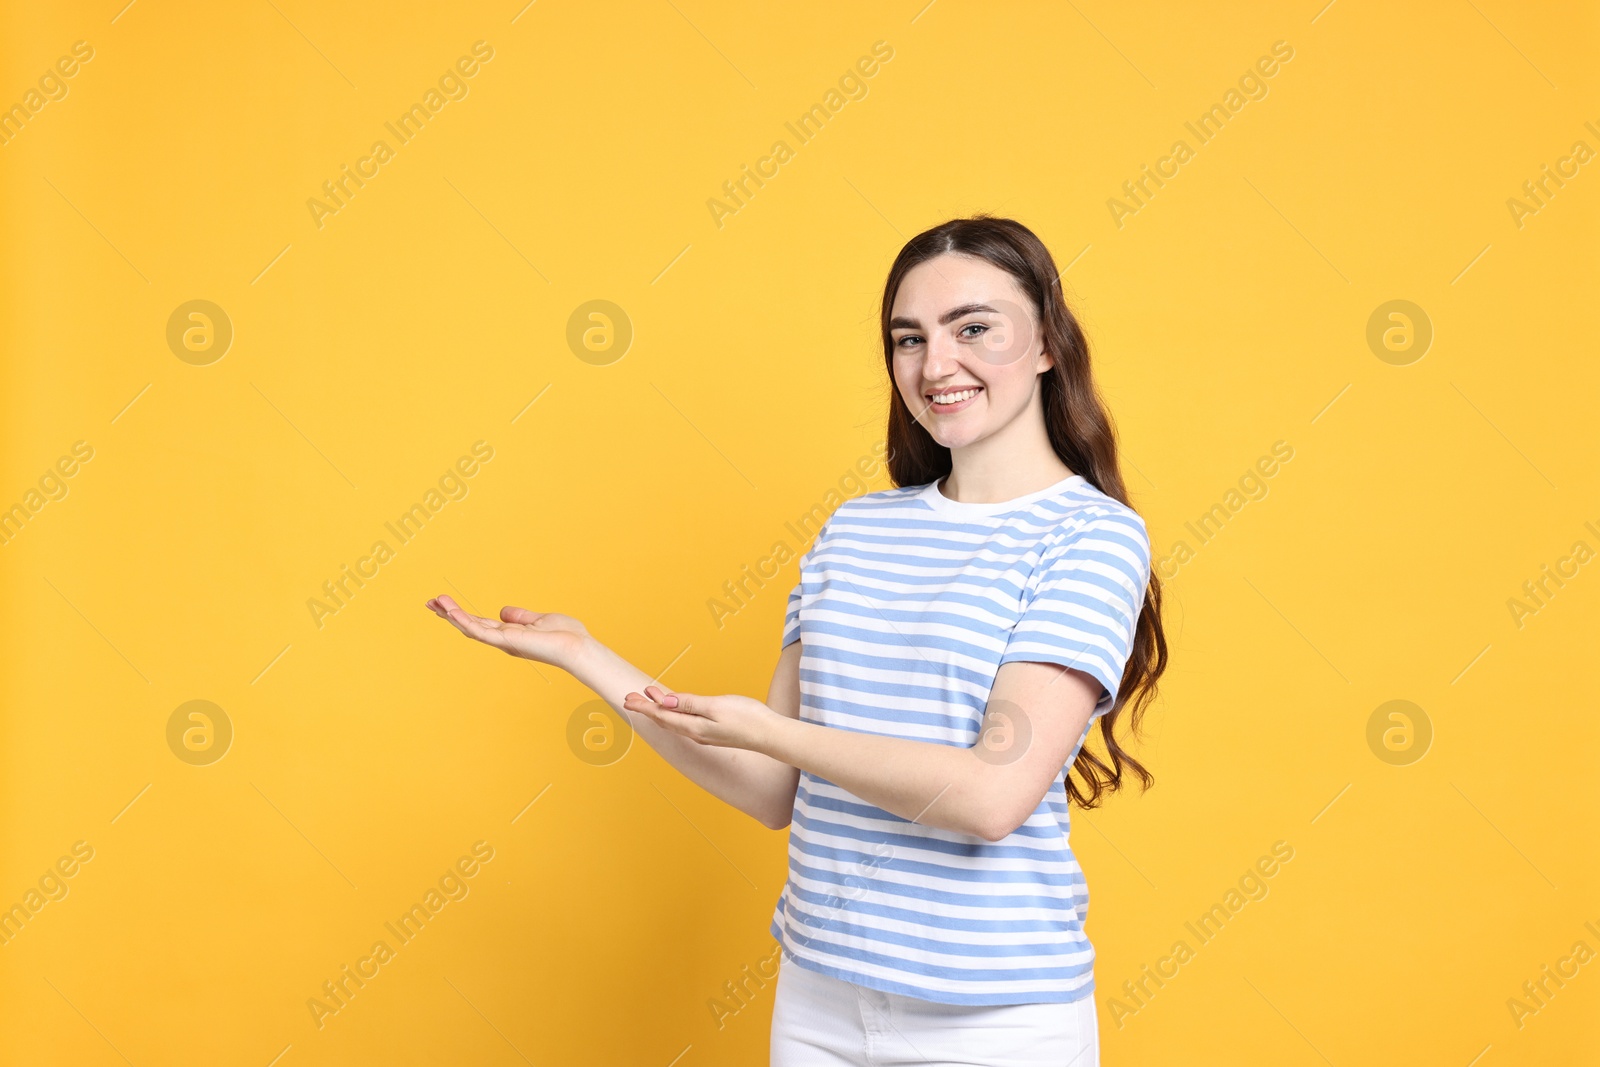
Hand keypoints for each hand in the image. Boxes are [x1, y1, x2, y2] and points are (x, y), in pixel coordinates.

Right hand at [425, 594, 589, 670]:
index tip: (445, 603)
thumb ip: (520, 617)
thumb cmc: (565, 635)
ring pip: (471, 628)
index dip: (463, 614)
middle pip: (470, 626)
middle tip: (431, 603)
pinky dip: (465, 622)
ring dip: (452, 615)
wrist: (577, 647)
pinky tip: (452, 613)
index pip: (480, 623)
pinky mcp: (507, 641)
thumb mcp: (539, 620)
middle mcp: (503, 640)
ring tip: (435, 602)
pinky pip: (481, 632)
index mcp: (510, 634)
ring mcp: (504, 642)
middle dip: (450, 615)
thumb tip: (503, 611)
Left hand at [622, 686, 781, 751]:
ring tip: (649, 697)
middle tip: (631, 697)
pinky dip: (674, 712)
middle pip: (665, 720)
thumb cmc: (747, 718)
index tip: (628, 699)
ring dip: (660, 709)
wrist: (770, 735)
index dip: (644, 706)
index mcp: (694, 727)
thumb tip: (666, 702)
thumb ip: (690, 704)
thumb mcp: (716, 706)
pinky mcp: (714, 732)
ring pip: (675, 721)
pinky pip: (686, 722)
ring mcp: (705, 734)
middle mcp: (696, 733)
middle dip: (647, 708)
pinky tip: (675, 709)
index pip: (662, 715)